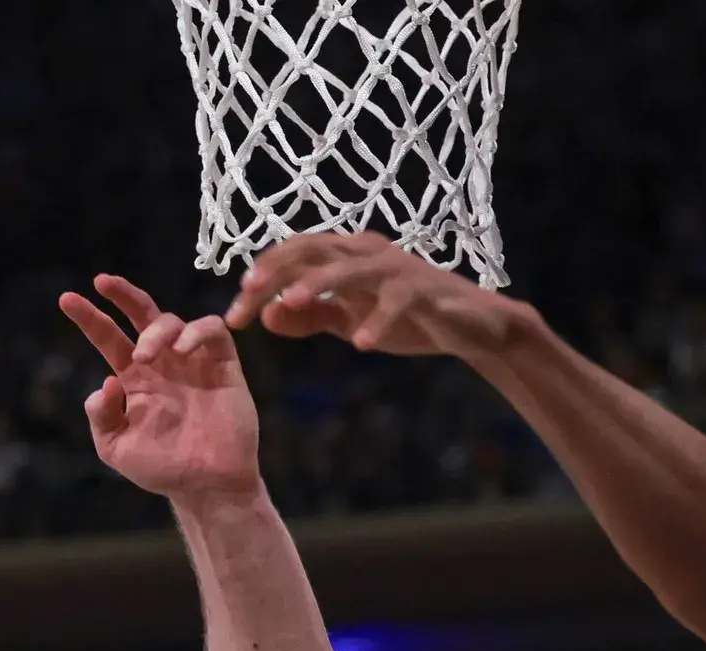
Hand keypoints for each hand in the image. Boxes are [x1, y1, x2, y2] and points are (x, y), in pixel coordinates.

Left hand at [59, 276, 260, 501]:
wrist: (206, 485)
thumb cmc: (161, 468)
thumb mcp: (116, 447)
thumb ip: (101, 417)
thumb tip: (104, 382)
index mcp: (134, 379)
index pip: (109, 338)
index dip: (89, 318)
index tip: (67, 299)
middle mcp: (162, 364)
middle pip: (142, 315)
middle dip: (122, 294)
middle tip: (102, 281)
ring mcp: (192, 362)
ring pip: (173, 322)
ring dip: (155, 331)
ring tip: (144, 356)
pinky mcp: (223, 366)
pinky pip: (212, 332)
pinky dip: (196, 332)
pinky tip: (181, 350)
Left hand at [224, 231, 533, 359]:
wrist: (472, 326)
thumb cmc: (407, 317)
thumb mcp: (348, 319)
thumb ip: (310, 316)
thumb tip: (267, 315)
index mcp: (345, 256)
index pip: (293, 255)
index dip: (260, 278)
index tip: (232, 315)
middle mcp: (367, 252)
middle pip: (313, 250)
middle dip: (276, 272)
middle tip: (246, 297)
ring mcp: (397, 268)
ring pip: (350, 267)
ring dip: (319, 283)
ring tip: (292, 303)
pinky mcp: (425, 290)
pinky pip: (397, 301)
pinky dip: (379, 320)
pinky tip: (362, 344)